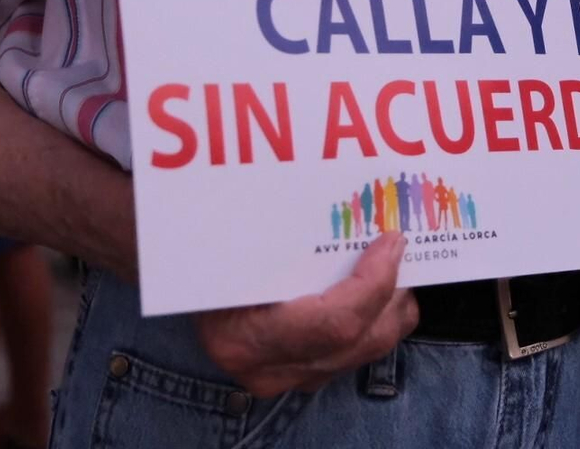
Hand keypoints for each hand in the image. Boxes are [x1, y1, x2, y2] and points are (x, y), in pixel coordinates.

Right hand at [195, 233, 418, 395]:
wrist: (179, 288)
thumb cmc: (205, 258)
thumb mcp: (232, 242)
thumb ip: (278, 235)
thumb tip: (340, 202)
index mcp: (244, 338)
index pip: (335, 324)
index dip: (374, 283)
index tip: (391, 242)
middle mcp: (268, 369)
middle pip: (361, 341)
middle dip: (392, 293)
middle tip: (400, 248)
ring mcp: (287, 378)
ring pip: (367, 351)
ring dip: (390, 306)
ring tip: (395, 263)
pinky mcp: (301, 375)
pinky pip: (357, 351)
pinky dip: (376, 318)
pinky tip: (378, 284)